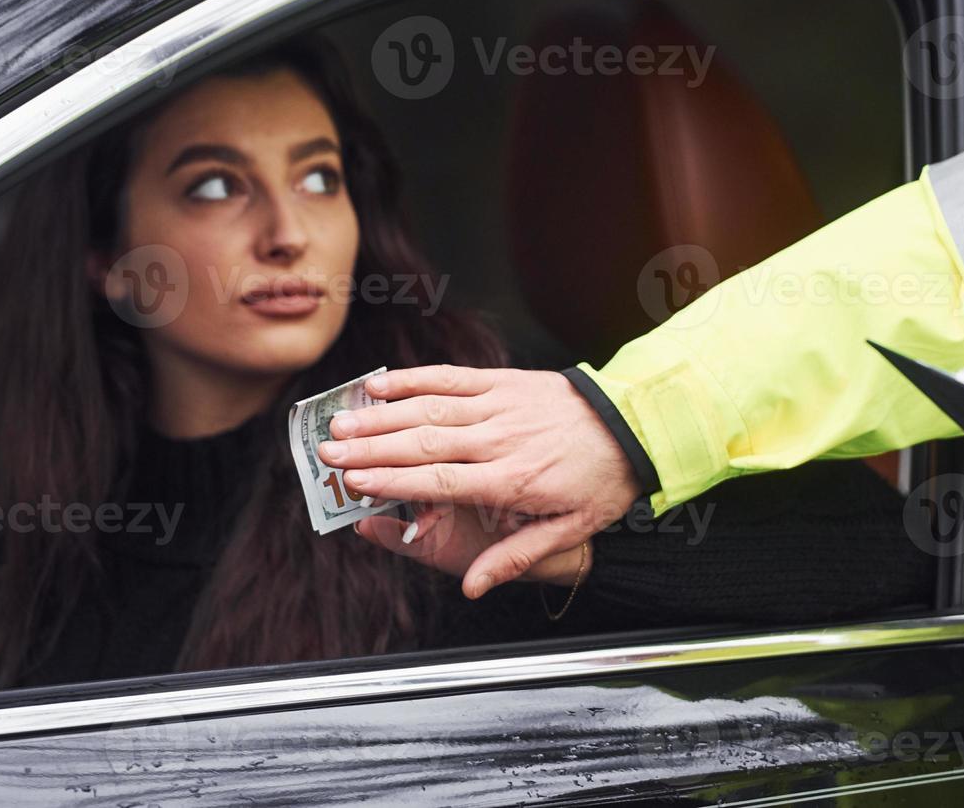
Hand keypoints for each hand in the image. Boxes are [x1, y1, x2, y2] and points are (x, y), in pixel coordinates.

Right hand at [317, 365, 641, 597]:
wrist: (635, 425)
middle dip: (371, 449)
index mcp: (511, 481)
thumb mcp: (570, 532)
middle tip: (328, 453)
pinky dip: (413, 379)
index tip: (355, 483)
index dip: (393, 480)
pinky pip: (451, 377)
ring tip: (341, 421)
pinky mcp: (504, 381)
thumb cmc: (600, 482)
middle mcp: (500, 440)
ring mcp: (500, 405)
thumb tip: (472, 586)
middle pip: (423, 442)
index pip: (440, 480)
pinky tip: (380, 385)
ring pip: (430, 408)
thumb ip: (516, 557)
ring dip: (381, 415)